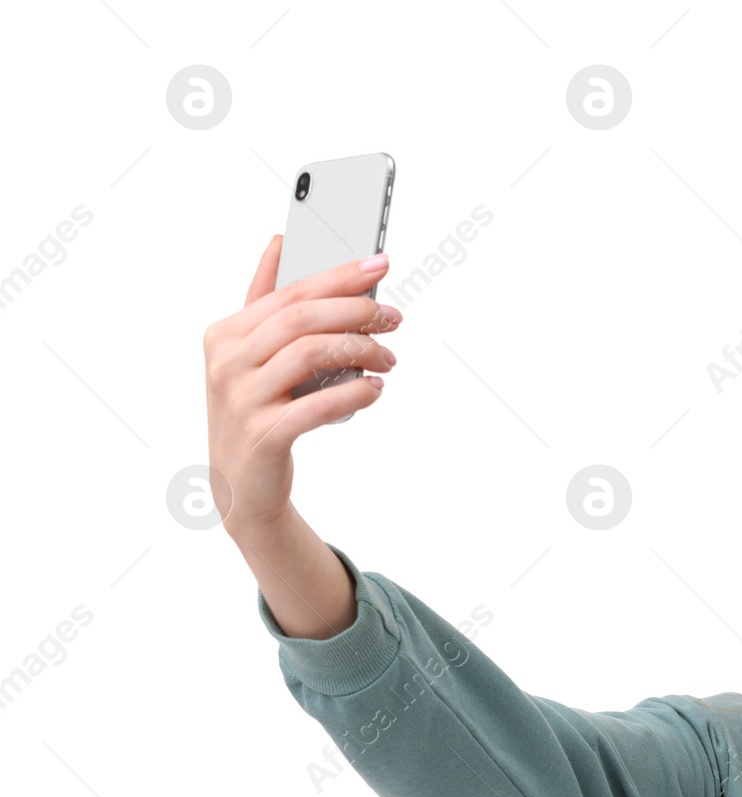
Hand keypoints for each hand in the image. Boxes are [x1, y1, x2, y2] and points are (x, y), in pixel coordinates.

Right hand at [203, 237, 399, 535]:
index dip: (339, 276)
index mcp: (226, 334)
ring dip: (361, 351)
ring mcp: (242, 399)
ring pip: (310, 355)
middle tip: (393, 319)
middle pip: (301, 318)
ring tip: (388, 360)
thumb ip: (264, 303)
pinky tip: (375, 390)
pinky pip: (317, 405)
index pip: (290, 292)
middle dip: (356, 311)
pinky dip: (353, 394)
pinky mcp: (263, 435)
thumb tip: (279, 244)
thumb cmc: (257, 413)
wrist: (241, 486)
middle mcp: (227, 362)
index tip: (380, 264)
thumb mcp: (252, 356)